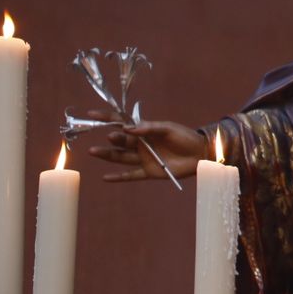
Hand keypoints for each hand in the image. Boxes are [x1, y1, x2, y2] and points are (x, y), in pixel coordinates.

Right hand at [85, 108, 208, 181]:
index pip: (122, 123)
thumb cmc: (185, 137)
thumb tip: (127, 128)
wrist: (200, 154)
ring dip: (107, 155)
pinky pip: (131, 175)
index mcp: (145, 131)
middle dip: (114, 138)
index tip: (92, 115)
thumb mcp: (168, 129)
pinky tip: (105, 178)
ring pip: (121, 157)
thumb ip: (149, 127)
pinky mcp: (149, 172)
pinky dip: (118, 177)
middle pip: (121, 141)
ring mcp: (144, 158)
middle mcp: (141, 144)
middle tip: (111, 137)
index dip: (107, 119)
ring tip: (94, 152)